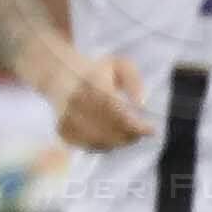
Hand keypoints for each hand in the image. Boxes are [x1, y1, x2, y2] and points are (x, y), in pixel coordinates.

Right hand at [40, 50, 154, 152]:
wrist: (60, 75)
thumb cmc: (97, 71)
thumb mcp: (119, 66)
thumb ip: (134, 81)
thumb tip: (141, 104)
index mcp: (91, 83)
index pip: (115, 110)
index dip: (134, 124)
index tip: (151, 129)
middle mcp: (75, 101)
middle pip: (108, 129)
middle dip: (130, 135)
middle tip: (141, 133)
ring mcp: (66, 117)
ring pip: (98, 140)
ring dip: (119, 142)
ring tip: (129, 135)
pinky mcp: (62, 129)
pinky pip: (88, 145)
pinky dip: (104, 146)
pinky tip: (111, 137)